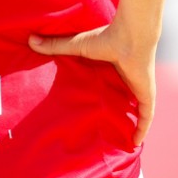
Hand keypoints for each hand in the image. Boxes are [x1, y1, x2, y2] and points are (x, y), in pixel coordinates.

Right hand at [29, 21, 156, 145]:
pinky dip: (143, 128)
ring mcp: (138, 88)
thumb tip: (30, 40)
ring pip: (136, 110)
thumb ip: (56, 45)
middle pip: (123, 101)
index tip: (93, 111)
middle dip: (117, 115)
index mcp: (113, 69)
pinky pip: (146, 116)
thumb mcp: (78, 45)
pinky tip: (136, 142)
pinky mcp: (146, 94)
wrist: (130, 34)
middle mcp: (127, 80)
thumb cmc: (106, 37)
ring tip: (121, 140)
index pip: (110, 87)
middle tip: (105, 132)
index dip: (104, 99)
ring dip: (132, 123)